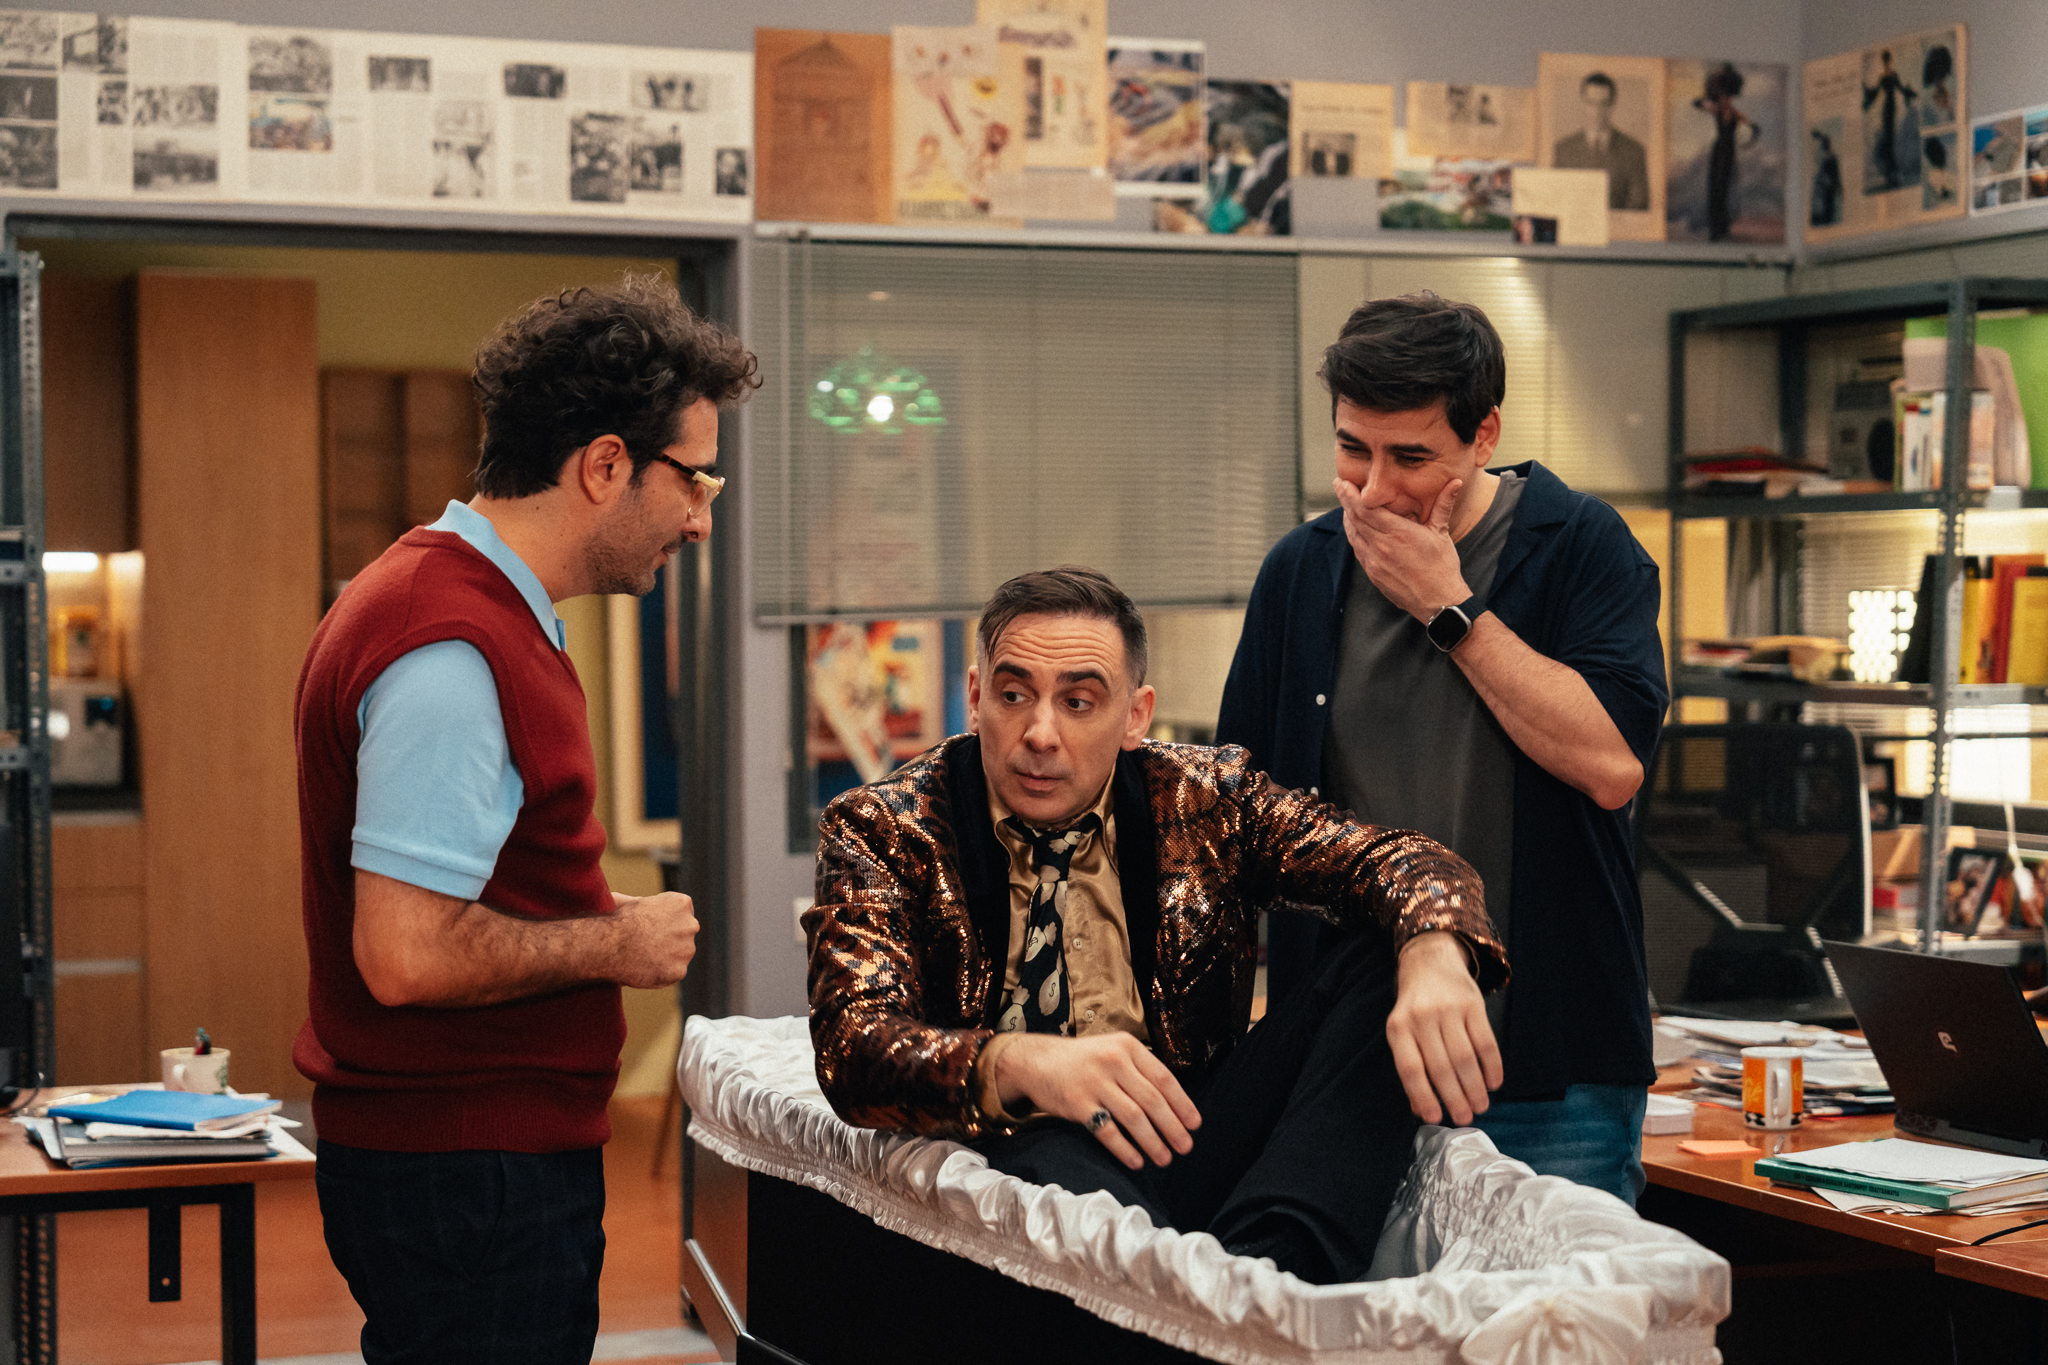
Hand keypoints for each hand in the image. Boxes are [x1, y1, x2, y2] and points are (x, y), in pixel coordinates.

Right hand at [610, 891, 698, 988]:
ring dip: (668, 957)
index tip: (651, 927)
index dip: (665, 921)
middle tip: (648, 945)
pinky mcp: (679, 970)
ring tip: (643, 958)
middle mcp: (690, 925)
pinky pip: (673, 973)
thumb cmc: (615, 922)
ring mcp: (687, 949)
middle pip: (685, 934)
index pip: (681, 913)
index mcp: (681, 903)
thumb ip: (645, 902)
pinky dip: (662, 973)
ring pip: (681, 954)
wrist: (608, 945)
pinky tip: (645, 969)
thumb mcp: (631, 901)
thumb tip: (643, 902)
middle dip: (671, 939)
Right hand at [995, 1033, 1201, 1169]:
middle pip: (1152, 1100)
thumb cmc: (1083, 1061)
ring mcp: (1094, 1082)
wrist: (1037, 1061)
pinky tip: (1136, 1160)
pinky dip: (1124, 1148)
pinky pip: (1107, 1130)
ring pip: (1133, 1117)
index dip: (1182, 1104)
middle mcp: (1113, 1061)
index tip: (1194, 1124)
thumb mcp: (1113, 1051)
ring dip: (1152, 1141)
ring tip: (1164, 1158)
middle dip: (1173, 1127)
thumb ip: (1140, 1070)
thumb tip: (1175, 1104)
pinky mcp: (1077, 1103)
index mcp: (1128, 1047)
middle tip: (1185, 1147)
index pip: (1164, 1078)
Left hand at [1333, 475, 1471, 620]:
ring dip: (1347, 517)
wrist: (1438, 602)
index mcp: (1398, 533)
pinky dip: (1353, 534)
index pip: (1366, 509)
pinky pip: (1357, 549)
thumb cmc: (1442, 568)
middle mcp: (1382, 546)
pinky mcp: (1372, 573)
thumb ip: (1443, 505)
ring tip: (1345, 503)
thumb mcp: (1441, 533)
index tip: (1344, 482)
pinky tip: (1354, 526)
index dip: (1351, 494)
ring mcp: (1374, 561)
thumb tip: (1456, 482)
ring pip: (1353, 534)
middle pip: (1355, 518)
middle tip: (1339, 485)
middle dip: (1345, 500)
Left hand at [1386, 931, 1501, 1125]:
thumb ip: (1411, 1065)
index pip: (1410, 1068)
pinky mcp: (1473, 1004)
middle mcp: (1422, 1018)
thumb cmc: (1414, 1006)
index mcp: (1398, 1027)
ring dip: (1475, 1088)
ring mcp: (1448, 1010)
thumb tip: (1421, 1109)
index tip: (1436, 1118)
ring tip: (1481, 1105)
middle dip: (1455, 1098)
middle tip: (1466, 1118)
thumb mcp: (1402, 1030)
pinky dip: (1492, 1066)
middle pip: (1441, 1067)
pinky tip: (1494, 1082)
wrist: (1429, 960)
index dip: (1423, 1096)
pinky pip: (1485, 1042)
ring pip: (1464, 1058)